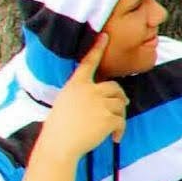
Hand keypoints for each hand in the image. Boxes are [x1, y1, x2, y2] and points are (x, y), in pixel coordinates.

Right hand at [41, 34, 128, 158]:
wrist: (59, 144)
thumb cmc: (58, 128)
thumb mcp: (65, 103)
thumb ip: (81, 96)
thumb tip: (102, 99)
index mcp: (76, 84)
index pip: (88, 62)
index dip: (97, 48)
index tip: (105, 36)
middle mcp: (89, 90)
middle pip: (115, 88)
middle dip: (120, 98)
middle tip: (122, 105)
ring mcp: (99, 103)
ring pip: (120, 105)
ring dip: (120, 117)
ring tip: (113, 129)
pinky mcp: (108, 118)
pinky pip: (121, 121)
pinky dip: (120, 130)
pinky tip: (115, 139)